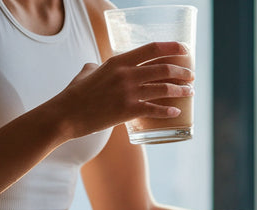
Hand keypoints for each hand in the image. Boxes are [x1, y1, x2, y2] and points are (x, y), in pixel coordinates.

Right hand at [40, 41, 194, 138]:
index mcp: (118, 61)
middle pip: (163, 68)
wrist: (65, 114)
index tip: (185, 49)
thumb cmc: (75, 93)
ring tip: (190, 92)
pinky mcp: (127, 111)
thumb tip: (99, 66)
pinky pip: (154, 109)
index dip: (172, 47)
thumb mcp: (88, 71)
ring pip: (163, 89)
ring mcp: (128, 93)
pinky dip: (168, 111)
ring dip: (181, 90)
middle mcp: (126, 74)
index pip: (151, 48)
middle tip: (191, 75)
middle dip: (183, 71)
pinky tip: (177, 111)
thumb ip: (99, 66)